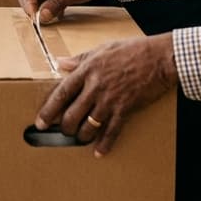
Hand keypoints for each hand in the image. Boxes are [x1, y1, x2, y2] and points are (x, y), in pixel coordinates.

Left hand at [34, 35, 177, 156]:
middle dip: (64, 127)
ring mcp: (110, 99)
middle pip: (72, 114)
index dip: (49, 109)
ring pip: (89, 125)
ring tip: (79, 138)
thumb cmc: (131, 50)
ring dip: (81, 136)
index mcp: (87, 70)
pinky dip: (105, 143)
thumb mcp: (102, 48)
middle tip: (61, 133)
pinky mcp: (125, 109)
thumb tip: (61, 63)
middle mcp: (95, 87)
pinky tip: (99, 152)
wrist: (159, 58)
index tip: (40, 121)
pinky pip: (112, 131)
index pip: (62, 93)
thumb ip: (80, 59)